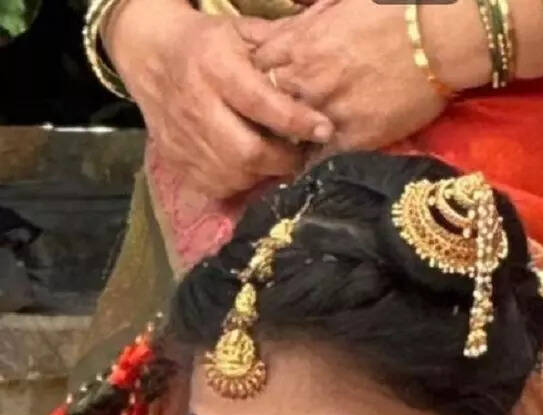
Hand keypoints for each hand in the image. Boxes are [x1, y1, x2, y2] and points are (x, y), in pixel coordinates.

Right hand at [103, 0, 334, 197]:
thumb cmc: (208, 44)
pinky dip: (238, 184)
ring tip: (277, 160)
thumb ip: (281, 51)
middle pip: (246, 151)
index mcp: (215, 67)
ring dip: (263, 175)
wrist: (149, 53)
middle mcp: (195, 104)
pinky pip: (212, 186)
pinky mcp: (173, 157)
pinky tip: (249, 168)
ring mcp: (181, 136)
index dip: (296, 121)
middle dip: (283, 160)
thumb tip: (323, 72)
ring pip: (231, 174)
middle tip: (301, 155)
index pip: (261, 103)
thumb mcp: (243, 32)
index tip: (324, 129)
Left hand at [244, 0, 474, 153]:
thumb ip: (304, 21)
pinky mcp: (355, 136)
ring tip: (290, 146)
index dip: (257, 80)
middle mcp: (304, 80)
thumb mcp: (335, 5)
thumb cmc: (392, 11)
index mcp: (296, 45)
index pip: (254, 70)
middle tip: (272, 121)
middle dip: (267, 113)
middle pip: (264, 106)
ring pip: (289, 135)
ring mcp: (328, 110)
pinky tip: (314, 165)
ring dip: (288, 140)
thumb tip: (287, 29)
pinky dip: (315, 163)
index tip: (264, 88)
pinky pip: (321, 158)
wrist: (436, 38)